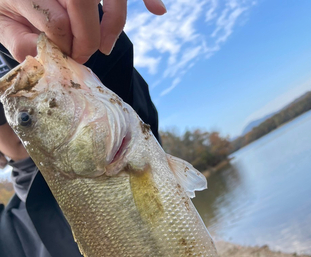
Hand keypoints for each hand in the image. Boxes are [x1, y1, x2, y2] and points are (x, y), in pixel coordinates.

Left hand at [0, 0, 165, 63]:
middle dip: (89, 39)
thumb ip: (18, 41)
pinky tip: (159, 10)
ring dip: (113, 24)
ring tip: (105, 47)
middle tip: (84, 56)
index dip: (66, 48)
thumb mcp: (1, 21)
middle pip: (82, 4)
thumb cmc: (9, 1)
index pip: (57, 22)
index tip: (66, 58)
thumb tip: (44, 60)